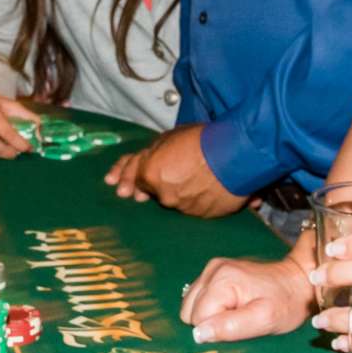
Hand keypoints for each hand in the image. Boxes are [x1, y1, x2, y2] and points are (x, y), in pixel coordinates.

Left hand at [105, 125, 247, 217]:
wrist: (237, 154)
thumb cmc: (205, 140)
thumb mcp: (170, 137)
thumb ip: (152, 153)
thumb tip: (145, 162)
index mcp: (152, 172)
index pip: (133, 177)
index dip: (124, 176)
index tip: (114, 183)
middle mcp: (165, 194)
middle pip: (154, 190)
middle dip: (155, 184)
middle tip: (155, 181)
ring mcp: (185, 207)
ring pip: (176, 199)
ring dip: (181, 190)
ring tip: (195, 176)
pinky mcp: (205, 215)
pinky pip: (197, 205)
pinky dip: (199, 197)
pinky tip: (208, 186)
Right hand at [180, 252, 315, 342]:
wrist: (298, 281)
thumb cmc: (286, 303)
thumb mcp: (264, 320)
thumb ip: (230, 327)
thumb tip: (198, 334)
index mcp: (222, 280)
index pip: (197, 318)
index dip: (217, 329)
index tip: (241, 324)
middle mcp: (212, 270)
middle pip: (190, 311)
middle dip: (211, 322)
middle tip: (239, 319)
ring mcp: (212, 269)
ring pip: (191, 305)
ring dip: (210, 315)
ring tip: (237, 312)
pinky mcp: (215, 272)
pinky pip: (198, 298)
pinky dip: (211, 307)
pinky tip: (232, 305)